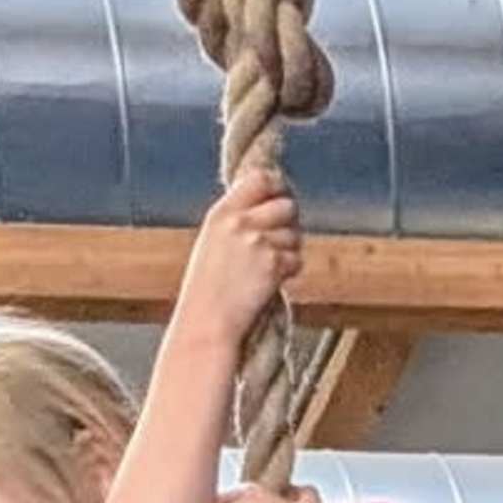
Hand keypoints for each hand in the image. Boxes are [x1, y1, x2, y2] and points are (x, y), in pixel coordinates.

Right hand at [177, 159, 301, 349]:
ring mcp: (256, 242)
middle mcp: (239, 222)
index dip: (278, 186)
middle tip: (282, 240)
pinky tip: (273, 283)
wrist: (206, 325)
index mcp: (221, 213)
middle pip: (286, 204)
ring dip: (290, 251)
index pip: (260, 178)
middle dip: (290, 222)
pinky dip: (290, 272)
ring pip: (294, 233)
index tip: (282, 196)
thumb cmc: (207, 293)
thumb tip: (272, 206)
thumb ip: (238, 222)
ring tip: (270, 270)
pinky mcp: (272, 264)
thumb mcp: (213, 244)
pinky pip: (296, 259)